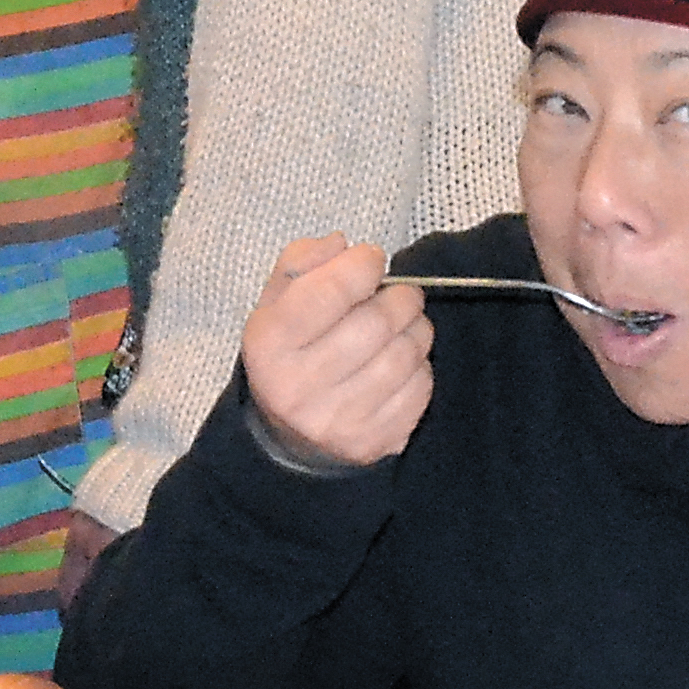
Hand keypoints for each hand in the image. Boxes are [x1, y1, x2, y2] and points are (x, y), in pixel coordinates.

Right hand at [237, 236, 432, 470]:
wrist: (291, 435)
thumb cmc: (290, 352)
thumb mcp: (277, 302)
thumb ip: (303, 261)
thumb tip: (343, 245)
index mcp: (269, 344)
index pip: (328, 292)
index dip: (362, 265)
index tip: (371, 259)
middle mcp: (298, 388)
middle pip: (375, 323)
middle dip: (399, 296)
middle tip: (399, 292)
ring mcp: (337, 421)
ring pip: (404, 355)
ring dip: (416, 328)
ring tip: (405, 323)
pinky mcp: (372, 443)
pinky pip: (419, 388)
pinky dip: (420, 365)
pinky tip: (404, 361)